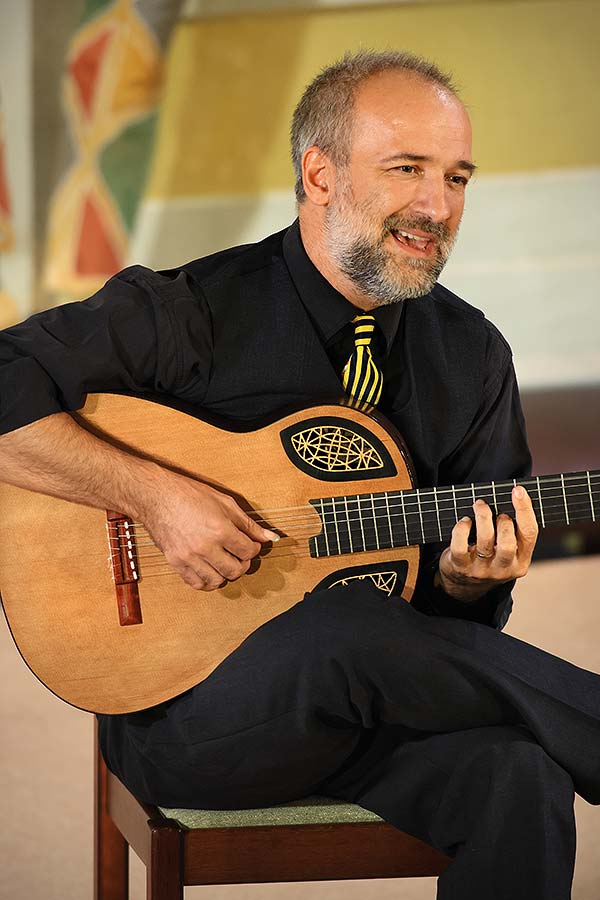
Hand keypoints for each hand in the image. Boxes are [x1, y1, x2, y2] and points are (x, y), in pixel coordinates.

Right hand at [139, 471, 278, 590]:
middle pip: (235, 570)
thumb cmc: (189, 494)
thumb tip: (269, 537)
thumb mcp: (224, 502)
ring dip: (226, 574)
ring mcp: (189, 557)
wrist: (156, 496)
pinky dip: (207, 581)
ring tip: (225, 562)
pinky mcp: (175, 563)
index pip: (248, 551)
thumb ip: (248, 523)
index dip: (255, 549)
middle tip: (241, 555)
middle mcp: (205, 547)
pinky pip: (196, 583)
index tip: (252, 545)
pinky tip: (210, 570)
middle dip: (243, 564)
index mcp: (220, 529)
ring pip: (217, 581)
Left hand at [436, 485, 538, 600]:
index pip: (529, 534)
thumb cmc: (488, 557)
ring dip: (483, 517)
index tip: (518, 490)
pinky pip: (461, 545)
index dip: (525, 509)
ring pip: (485, 541)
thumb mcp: (506, 549)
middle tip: (494, 509)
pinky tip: (465, 521)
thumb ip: (512, 531)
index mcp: (521, 561)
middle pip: (508, 542)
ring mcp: (482, 570)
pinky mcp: (462, 568)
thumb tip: (513, 496)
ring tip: (479, 505)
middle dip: (502, 520)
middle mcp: (504, 569)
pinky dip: (462, 529)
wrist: (464, 585)